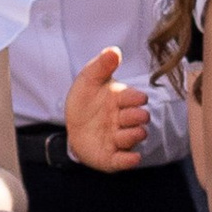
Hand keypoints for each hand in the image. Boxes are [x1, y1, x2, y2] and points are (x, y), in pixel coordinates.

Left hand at [63, 46, 151, 170]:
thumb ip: (102, 65)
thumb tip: (114, 50)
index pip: (135, 98)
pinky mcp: (112, 156)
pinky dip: (129, 160)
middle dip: (138, 117)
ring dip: (134, 135)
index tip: (138, 98)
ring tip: (135, 133)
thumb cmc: (86, 100)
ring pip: (132, 137)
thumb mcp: (89, 79)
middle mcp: (124, 119)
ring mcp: (119, 138)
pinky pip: (123, 160)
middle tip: (135, 116)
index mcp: (122, 100)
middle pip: (138, 118)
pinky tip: (133, 158)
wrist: (73, 124)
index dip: (136, 99)